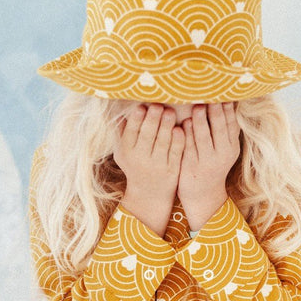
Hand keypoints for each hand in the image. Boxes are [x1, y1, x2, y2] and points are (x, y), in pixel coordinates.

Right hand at [114, 103, 185, 236]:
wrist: (149, 195)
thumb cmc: (134, 167)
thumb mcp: (122, 153)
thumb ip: (121, 133)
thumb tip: (119, 112)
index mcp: (127, 152)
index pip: (131, 133)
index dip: (136, 119)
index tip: (141, 106)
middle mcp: (141, 159)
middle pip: (147, 136)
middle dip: (152, 119)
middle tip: (158, 105)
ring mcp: (158, 165)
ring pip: (162, 143)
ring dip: (166, 126)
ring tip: (170, 112)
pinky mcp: (172, 170)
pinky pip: (176, 153)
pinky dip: (178, 140)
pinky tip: (181, 129)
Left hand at [178, 103, 240, 229]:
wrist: (202, 194)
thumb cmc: (212, 164)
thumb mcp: (224, 149)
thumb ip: (224, 129)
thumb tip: (225, 100)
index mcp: (231, 147)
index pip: (232, 124)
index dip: (228, 108)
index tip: (223, 93)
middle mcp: (222, 154)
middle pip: (220, 128)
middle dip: (215, 111)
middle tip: (210, 95)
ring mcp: (206, 161)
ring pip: (204, 136)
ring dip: (200, 119)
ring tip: (197, 106)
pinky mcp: (190, 166)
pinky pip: (189, 146)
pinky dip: (187, 133)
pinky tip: (184, 123)